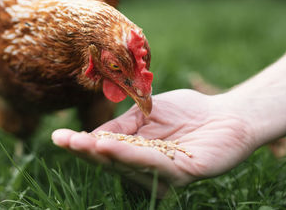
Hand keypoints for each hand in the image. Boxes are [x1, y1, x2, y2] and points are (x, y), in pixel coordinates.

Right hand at [52, 89, 257, 190]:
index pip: (105, 151)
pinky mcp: (183, 173)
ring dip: (104, 154)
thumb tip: (90, 136)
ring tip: (83, 144)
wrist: (227, 112)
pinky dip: (129, 156)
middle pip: (113, 162)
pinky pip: (153, 166)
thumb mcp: (146, 112)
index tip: (58, 137)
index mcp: (137, 153)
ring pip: (129, 166)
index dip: (82, 146)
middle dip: (87, 152)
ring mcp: (165, 174)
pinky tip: (109, 147)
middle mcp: (148, 169)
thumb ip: (121, 125)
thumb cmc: (187, 112)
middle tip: (65, 141)